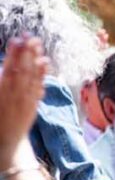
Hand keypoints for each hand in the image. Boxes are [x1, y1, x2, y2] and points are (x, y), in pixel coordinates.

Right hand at [0, 37, 47, 162]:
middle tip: (30, 36)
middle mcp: (14, 96)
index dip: (14, 55)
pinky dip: (42, 74)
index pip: (9, 71)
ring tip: (37, 43)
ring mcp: (25, 100)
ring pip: (31, 77)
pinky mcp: (33, 104)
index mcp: (1, 94)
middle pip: (22, 70)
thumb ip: (1, 83)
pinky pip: (39, 87)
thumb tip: (4, 68)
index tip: (17, 40)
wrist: (5, 143)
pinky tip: (45, 62)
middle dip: (26, 52)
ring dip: (34, 58)